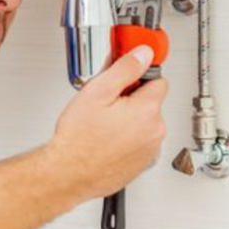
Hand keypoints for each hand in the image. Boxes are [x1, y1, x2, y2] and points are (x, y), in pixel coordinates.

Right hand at [47, 46, 168, 199]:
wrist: (69, 174)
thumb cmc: (78, 139)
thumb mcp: (98, 92)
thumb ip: (126, 68)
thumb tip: (143, 54)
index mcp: (147, 110)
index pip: (159, 81)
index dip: (139, 78)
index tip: (126, 82)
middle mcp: (155, 132)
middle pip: (151, 103)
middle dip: (133, 101)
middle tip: (107, 107)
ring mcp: (150, 150)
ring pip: (146, 124)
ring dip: (131, 122)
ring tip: (105, 127)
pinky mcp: (143, 164)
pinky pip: (140, 143)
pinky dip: (128, 141)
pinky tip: (108, 141)